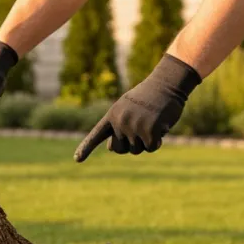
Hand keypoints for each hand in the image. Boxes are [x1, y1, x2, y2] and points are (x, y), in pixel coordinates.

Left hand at [74, 54, 201, 161]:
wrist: (166, 83)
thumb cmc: (149, 96)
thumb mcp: (128, 107)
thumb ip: (118, 125)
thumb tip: (112, 148)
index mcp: (112, 115)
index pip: (96, 135)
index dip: (86, 148)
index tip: (77, 159)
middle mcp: (120, 122)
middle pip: (119, 150)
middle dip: (130, 145)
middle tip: (140, 128)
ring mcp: (134, 126)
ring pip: (136, 150)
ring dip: (146, 141)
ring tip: (152, 121)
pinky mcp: (149, 131)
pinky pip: (151, 148)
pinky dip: (157, 142)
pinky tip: (161, 126)